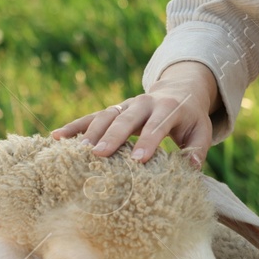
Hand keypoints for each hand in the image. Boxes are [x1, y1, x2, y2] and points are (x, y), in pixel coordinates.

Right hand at [51, 62, 217, 162]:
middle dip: (113, 136)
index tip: (138, 161)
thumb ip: (198, 149)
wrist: (179, 90)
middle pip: (127, 119)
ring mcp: (127, 105)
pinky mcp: (114, 109)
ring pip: (106, 115)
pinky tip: (57, 136)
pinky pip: (92, 116)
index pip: (157, 126)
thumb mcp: (201, 131)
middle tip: (99, 154)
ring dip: (91, 131)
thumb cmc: (190, 118)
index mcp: (169, 108)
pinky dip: (74, 125)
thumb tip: (192, 168)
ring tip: (78, 151)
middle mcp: (145, 103)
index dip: (148, 142)